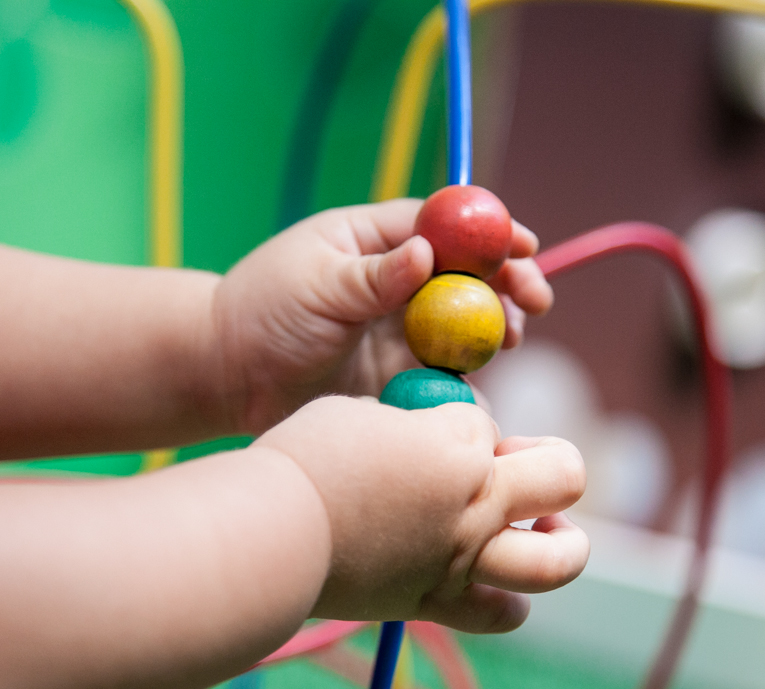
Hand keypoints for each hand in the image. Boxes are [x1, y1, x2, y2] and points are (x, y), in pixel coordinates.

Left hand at [213, 199, 548, 433]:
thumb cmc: (260, 313)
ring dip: (495, 329)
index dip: (490, 232)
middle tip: (535, 302)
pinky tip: (478, 388)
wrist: (229, 380)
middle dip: (509, 283)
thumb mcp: (315, 286)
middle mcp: (398, 281)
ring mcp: (402, 329)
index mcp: (375, 241)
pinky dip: (470, 379)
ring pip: (467, 324)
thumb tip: (428, 251)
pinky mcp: (401, 374)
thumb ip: (373, 274)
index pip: (445, 225)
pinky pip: (447, 374)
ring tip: (507, 341)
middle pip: (471, 273)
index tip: (525, 245)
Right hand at [253, 395, 587, 632]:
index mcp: (458, 443)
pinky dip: (507, 600)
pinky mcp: (436, 602)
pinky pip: (501, 612)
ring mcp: (462, 558)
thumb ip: (405, 422)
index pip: (486, 423)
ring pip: (558, 561)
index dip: (457, 423)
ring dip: (563, 541)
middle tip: (520, 467)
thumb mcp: (358, 413)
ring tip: (544, 530)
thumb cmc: (304, 461)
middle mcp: (475, 502)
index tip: (423, 432)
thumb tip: (417, 437)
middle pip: (564, 476)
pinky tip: (490, 578)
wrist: (271, 536)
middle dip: (551, 463)